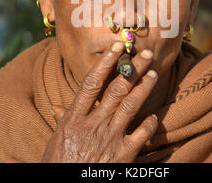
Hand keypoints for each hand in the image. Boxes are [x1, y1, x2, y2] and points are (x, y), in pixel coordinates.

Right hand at [41, 41, 158, 162]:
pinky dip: (150, 124)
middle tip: (145, 53)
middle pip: (116, 89)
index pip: (92, 83)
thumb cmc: (59, 164)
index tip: (116, 46)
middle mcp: (94, 124)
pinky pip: (141, 135)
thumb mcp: (56, 140)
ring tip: (153, 73)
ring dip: (143, 87)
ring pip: (130, 105)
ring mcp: (110, 139)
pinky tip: (155, 116)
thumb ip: (63, 120)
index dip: (105, 63)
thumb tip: (59, 107)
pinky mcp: (123, 156)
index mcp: (75, 118)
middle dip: (132, 69)